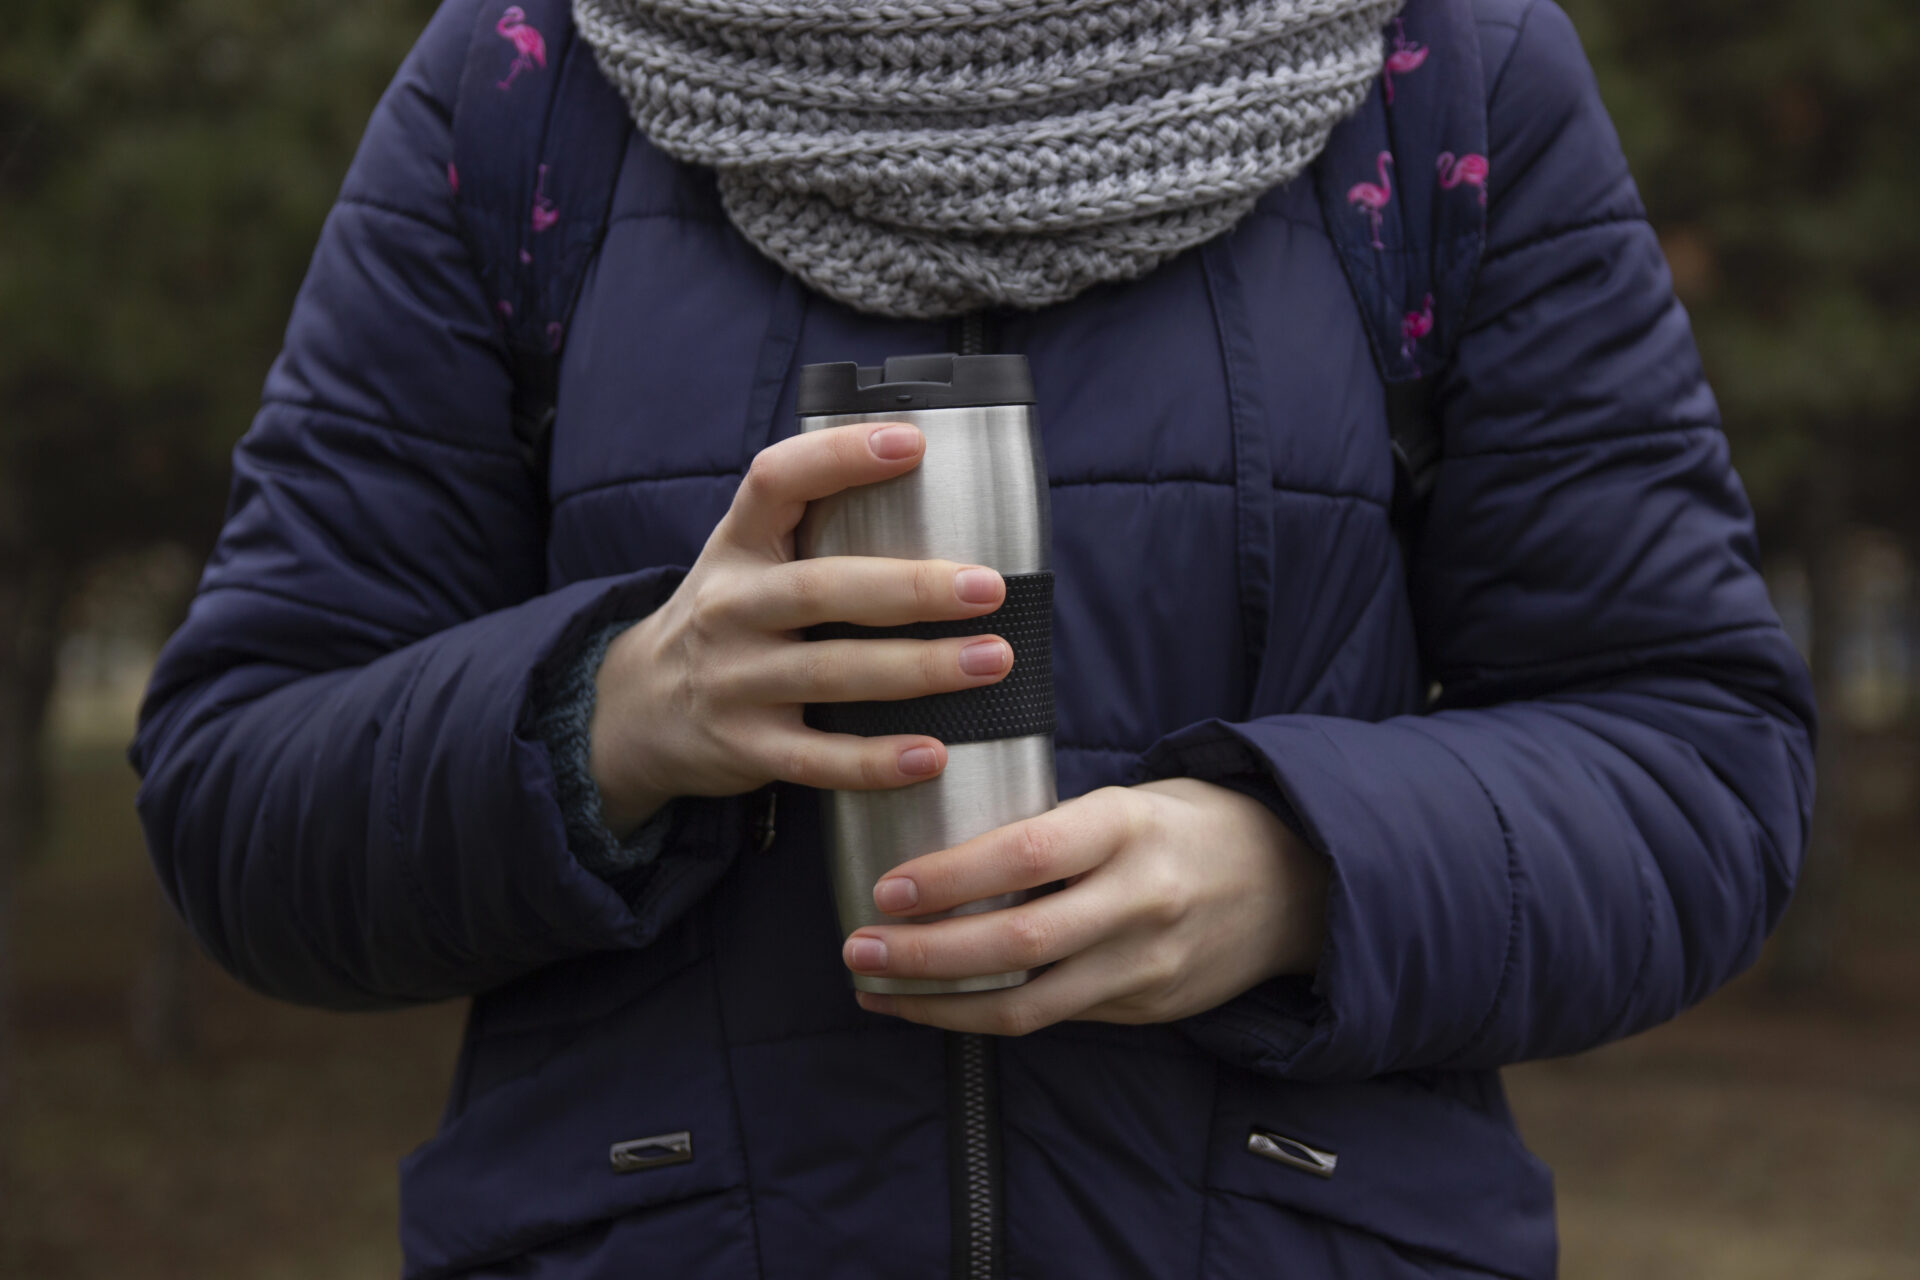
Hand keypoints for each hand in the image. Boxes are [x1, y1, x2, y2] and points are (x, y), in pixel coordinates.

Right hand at [589, 422, 1015, 832]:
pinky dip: (875, 760)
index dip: (840, 457)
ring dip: (918, 668)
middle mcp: (730, 607)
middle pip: (822, 589)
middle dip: (911, 588)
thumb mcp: (746, 562)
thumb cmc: (728, 620)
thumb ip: (814, 532)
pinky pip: (817, 757)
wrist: (638, 710)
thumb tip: (942, 501)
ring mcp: (734, 680)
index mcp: (737, 545)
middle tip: (987, 588)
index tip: (913, 443)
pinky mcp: (745, 746)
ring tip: (991, 660)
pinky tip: (931, 755)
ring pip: (832, 673)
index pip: (777, 480)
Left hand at [843, 777, 1328, 1034]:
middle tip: (857, 949)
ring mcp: (1147, 965)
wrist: (1297, 884)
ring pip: (1026, 1003)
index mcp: (1129, 827)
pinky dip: (984, 1016)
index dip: (950, 878)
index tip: (886, 888)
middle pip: (1017, 943)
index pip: (1027, 856)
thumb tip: (943, 848)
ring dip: (938, 1004)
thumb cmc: (1188, 826)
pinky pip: (1052, 1019)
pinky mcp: (1148, 1010)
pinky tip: (936, 1005)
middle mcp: (1141, 900)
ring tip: (877, 990)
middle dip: (923, 954)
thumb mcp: (1130, 801)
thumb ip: (1054, 828)